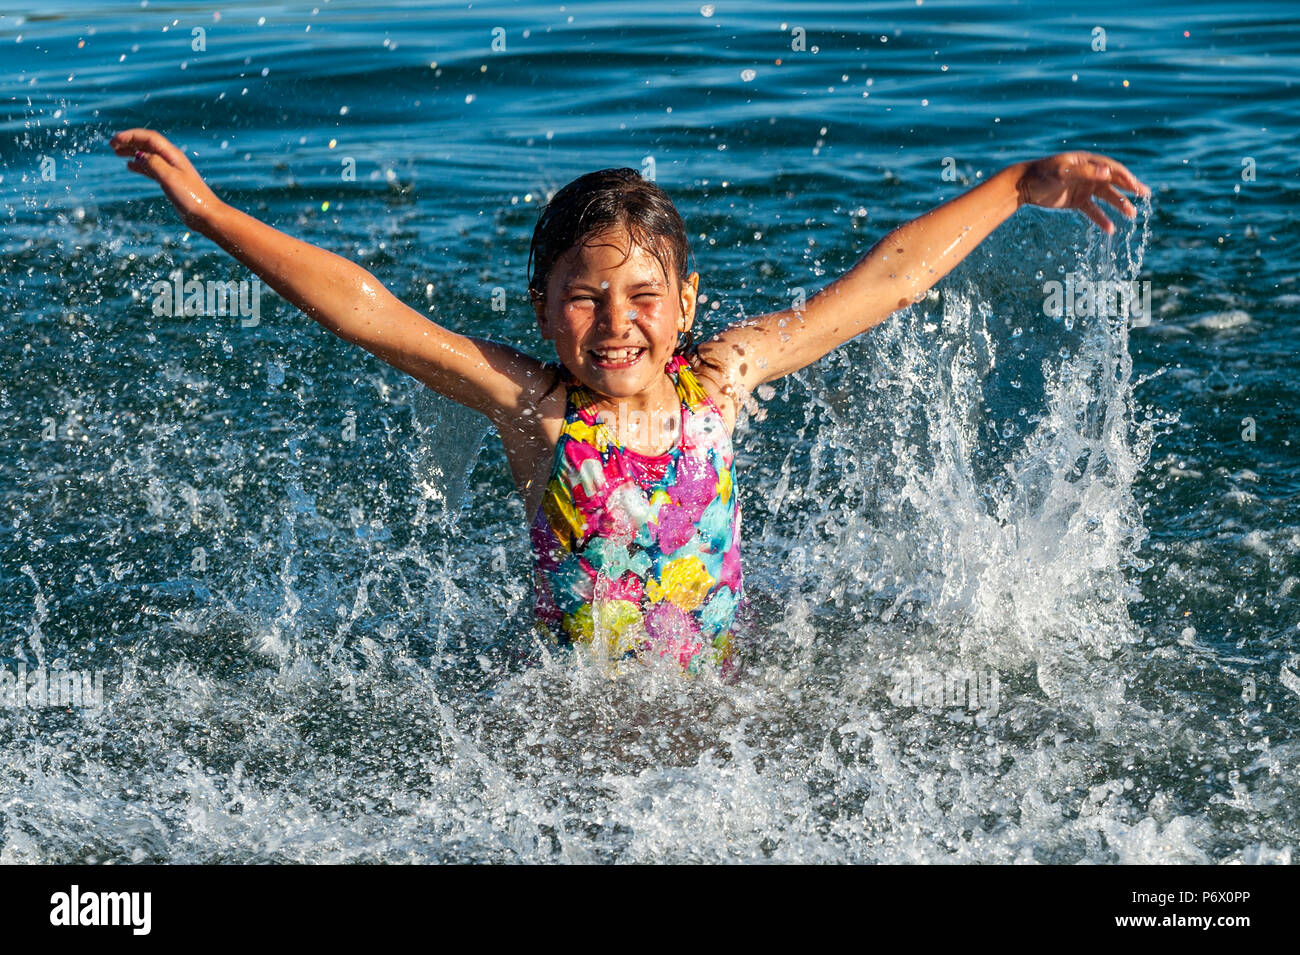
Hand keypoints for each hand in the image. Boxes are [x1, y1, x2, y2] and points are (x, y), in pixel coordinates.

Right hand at [110, 128, 222, 230]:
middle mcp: (172, 160)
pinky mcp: (171, 182)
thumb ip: (154, 164)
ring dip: (132, 152)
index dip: (131, 136)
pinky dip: (140, 165)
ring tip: (117, 153)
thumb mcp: (170, 179)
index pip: (149, 138)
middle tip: (112, 146)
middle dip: (129, 142)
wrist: (206, 215)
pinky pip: (152, 168)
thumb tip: (139, 155)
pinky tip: (130, 167)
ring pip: (148, 155)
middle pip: (147, 144)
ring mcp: (172, 171)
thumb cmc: (191, 197)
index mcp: (173, 155)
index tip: (114, 140)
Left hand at [1014, 151, 1149, 234]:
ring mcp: (1084, 187)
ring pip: (1106, 197)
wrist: (1024, 186)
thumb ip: (1084, 171)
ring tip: (1132, 215)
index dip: (1126, 177)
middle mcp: (1089, 173)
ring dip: (1119, 205)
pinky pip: (1093, 211)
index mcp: (1087, 162)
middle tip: (1146, 195)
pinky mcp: (1077, 201)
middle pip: (1113, 182)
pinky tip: (1110, 230)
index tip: (1137, 187)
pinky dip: (1101, 219)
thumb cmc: (1042, 174)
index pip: (1112, 169)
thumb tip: (1108, 173)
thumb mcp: (1062, 171)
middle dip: (1130, 189)